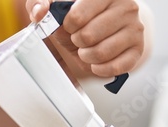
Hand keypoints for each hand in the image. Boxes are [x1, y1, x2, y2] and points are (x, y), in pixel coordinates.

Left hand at [26, 0, 145, 76]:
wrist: (104, 29)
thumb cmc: (79, 18)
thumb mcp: (56, 8)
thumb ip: (40, 4)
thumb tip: (40, 12)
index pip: (77, 16)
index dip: (67, 26)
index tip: (70, 25)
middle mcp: (126, 6)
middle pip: (88, 36)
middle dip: (77, 42)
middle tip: (80, 38)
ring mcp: (135, 28)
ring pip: (101, 53)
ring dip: (86, 56)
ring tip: (87, 49)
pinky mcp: (138, 50)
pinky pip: (115, 67)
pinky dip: (99, 69)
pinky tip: (96, 62)